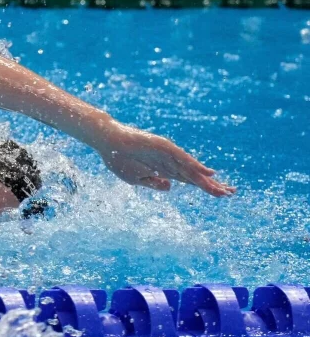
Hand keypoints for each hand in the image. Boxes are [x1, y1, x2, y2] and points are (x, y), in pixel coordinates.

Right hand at [96, 122, 235, 196]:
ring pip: (192, 169)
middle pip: (195, 176)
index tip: (221, 194)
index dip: (205, 187)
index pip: (190, 180)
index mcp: (164, 170)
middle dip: (212, 185)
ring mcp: (167, 154)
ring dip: (207, 180)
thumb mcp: (136, 179)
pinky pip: (182, 158)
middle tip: (231, 193)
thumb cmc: (118, 160)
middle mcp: (170, 162)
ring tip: (224, 189)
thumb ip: (154, 183)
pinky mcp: (163, 147)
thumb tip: (171, 187)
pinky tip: (208, 172)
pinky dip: (196, 165)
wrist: (107, 142)